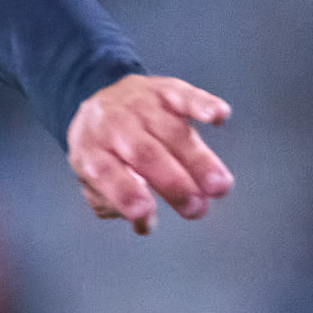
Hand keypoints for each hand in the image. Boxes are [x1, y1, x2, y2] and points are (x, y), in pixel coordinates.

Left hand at [64, 73, 235, 235]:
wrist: (101, 98)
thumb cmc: (103, 152)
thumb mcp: (94, 180)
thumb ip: (115, 203)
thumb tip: (144, 223)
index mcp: (92, 151)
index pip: (107, 173)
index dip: (126, 194)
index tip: (145, 215)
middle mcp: (114, 124)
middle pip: (145, 153)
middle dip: (173, 182)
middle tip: (196, 209)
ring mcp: (141, 105)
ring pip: (172, 131)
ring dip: (198, 159)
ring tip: (220, 186)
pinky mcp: (166, 89)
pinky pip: (185, 96)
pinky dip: (203, 104)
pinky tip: (219, 116)